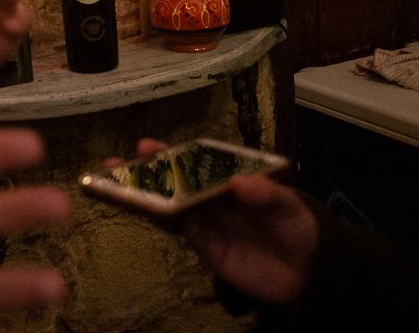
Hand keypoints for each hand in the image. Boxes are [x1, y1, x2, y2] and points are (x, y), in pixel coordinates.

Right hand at [133, 139, 319, 304]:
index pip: (197, 159)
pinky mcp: (201, 242)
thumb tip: (241, 185)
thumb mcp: (290, 207)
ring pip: (166, 201)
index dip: (172, 151)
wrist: (306, 274)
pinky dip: (155, 217)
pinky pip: (174, 227)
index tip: (148, 145)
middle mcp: (209, 192)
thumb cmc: (297, 227)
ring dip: (140, 192)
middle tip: (116, 161)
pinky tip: (136, 208)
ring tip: (111, 182)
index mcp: (229, 175)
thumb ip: (267, 195)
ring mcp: (203, 217)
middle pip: (173, 177)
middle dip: (145, 168)